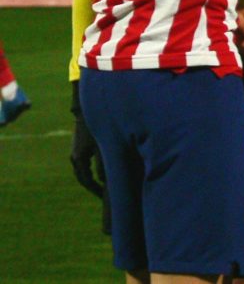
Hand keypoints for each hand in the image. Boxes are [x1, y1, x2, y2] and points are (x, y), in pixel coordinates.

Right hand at [70, 81, 104, 197]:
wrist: (88, 109)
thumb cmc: (98, 127)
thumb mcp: (103, 146)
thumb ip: (104, 164)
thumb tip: (104, 180)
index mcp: (79, 158)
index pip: (87, 180)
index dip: (96, 189)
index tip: (105, 197)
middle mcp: (75, 156)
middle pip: (83, 177)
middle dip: (93, 187)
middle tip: (104, 195)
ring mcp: (77, 151)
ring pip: (83, 171)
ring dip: (92, 179)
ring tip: (103, 186)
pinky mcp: (81, 146)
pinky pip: (84, 163)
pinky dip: (91, 170)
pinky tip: (101, 171)